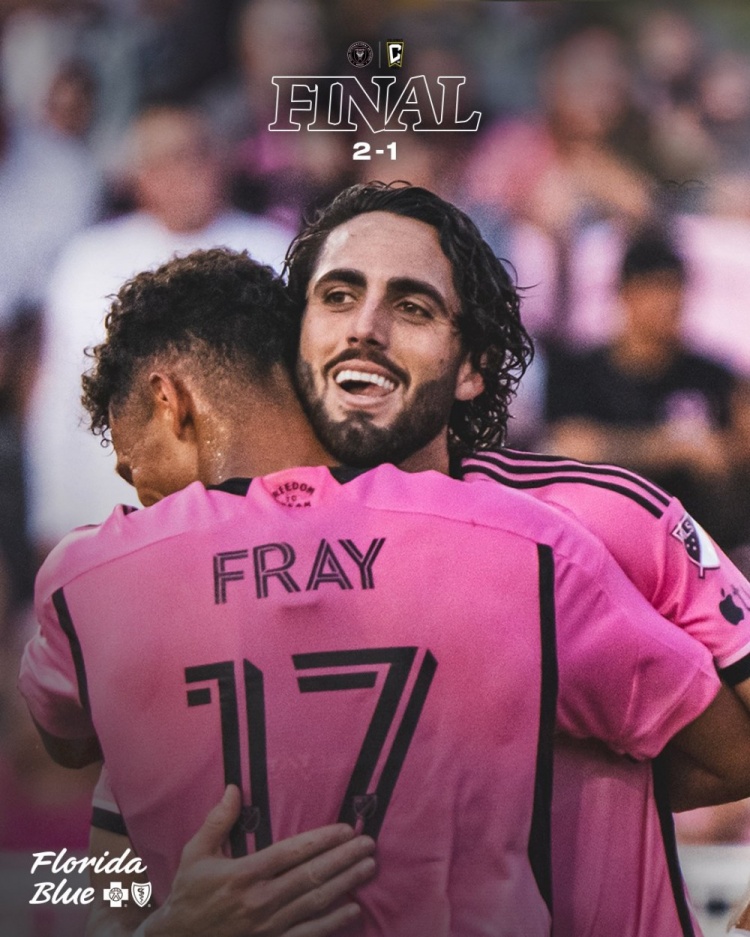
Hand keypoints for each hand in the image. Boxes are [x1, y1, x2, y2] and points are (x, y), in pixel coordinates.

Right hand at [144, 786, 375, 936]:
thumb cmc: (188, 896)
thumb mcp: (194, 854)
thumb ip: (217, 821)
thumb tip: (234, 788)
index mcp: (244, 874)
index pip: (292, 853)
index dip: (322, 840)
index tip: (346, 829)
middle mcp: (260, 900)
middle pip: (311, 875)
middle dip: (344, 859)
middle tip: (369, 844)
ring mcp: (268, 927)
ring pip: (315, 902)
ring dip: (345, 884)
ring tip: (368, 868)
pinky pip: (307, 934)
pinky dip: (333, 923)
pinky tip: (353, 910)